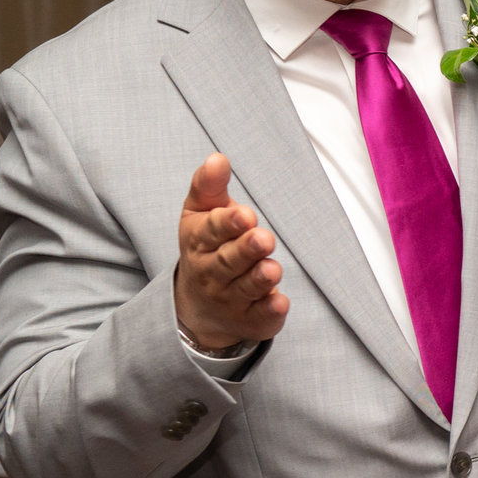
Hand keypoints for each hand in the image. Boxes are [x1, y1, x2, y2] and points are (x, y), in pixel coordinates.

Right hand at [176, 155, 287, 350]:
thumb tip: (218, 158)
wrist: (198, 305)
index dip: (227, 223)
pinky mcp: (251, 319)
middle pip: (227, 261)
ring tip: (272, 269)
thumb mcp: (201, 214)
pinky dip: (269, 310)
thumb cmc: (207, 246)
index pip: (211, 231)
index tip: (246, 215)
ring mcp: (230, 298)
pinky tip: (279, 301)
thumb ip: (210, 186)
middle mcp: (211, 272)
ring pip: (245, 287)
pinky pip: (260, 315)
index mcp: (199, 241)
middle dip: (245, 250)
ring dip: (259, 278)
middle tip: (263, 238)